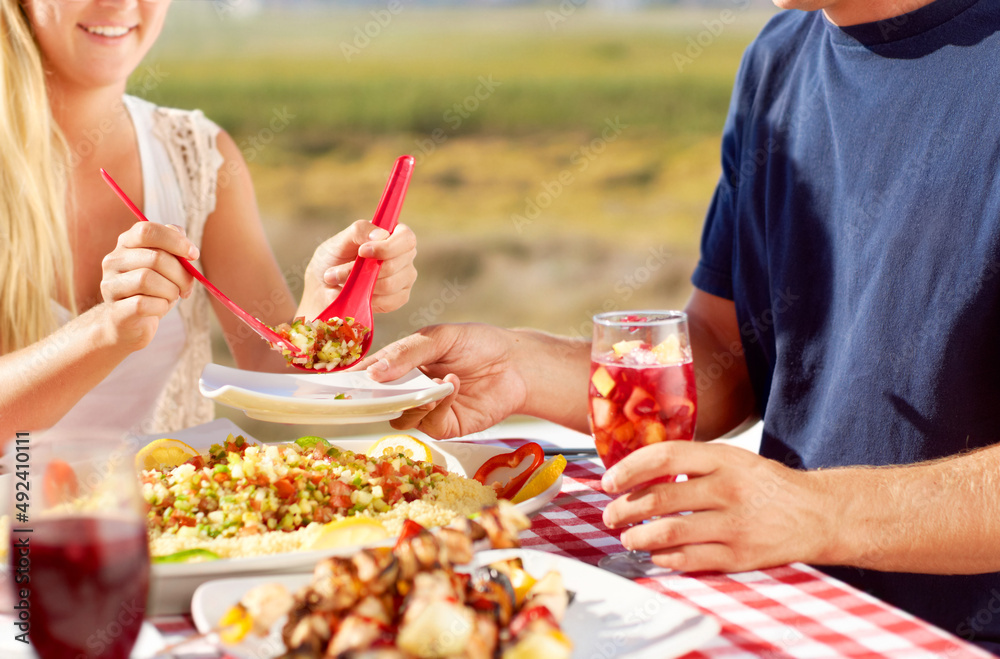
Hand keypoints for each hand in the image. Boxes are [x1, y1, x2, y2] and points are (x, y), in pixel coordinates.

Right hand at [100, 222, 196, 350]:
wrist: (129, 325)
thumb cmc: (153, 291)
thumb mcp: (166, 266)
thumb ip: (174, 248)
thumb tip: (184, 241)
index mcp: (126, 243)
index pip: (147, 230)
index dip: (175, 241)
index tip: (194, 255)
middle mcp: (113, 261)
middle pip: (155, 257)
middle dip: (181, 274)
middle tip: (187, 287)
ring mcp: (110, 285)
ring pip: (147, 279)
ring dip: (170, 290)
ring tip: (171, 297)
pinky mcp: (115, 310)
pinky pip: (142, 303)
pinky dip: (160, 306)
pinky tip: (160, 308)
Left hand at [300, 221, 416, 318]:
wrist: (324, 286)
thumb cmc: (334, 258)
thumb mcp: (340, 240)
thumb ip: (360, 231)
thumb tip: (381, 235)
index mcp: (395, 234)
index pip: (406, 238)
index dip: (387, 247)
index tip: (362, 252)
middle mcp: (405, 255)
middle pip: (398, 263)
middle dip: (365, 270)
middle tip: (338, 271)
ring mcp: (405, 278)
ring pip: (390, 284)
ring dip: (360, 284)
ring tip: (339, 281)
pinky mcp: (400, 298)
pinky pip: (388, 302)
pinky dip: (367, 298)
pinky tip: (356, 293)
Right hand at [355, 323, 527, 437]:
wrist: (517, 363)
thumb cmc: (478, 344)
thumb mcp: (439, 337)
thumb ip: (407, 352)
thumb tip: (373, 372)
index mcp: (401, 365)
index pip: (369, 375)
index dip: (352, 381)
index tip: (336, 384)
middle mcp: (409, 390)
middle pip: (379, 402)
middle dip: (378, 397)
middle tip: (381, 387)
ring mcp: (426, 411)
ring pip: (401, 417)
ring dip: (413, 400)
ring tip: (434, 381)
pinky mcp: (446, 426)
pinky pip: (430, 424)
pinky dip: (437, 406)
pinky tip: (451, 386)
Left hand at [601, 441, 831, 572]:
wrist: (818, 513)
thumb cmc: (765, 484)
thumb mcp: (732, 458)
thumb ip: (691, 463)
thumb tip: (637, 472)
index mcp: (722, 458)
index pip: (664, 457)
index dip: (629, 469)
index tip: (609, 481)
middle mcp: (728, 488)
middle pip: (661, 498)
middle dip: (625, 508)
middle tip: (609, 514)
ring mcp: (735, 524)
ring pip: (670, 532)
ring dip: (639, 536)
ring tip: (627, 537)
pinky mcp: (740, 555)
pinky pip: (690, 559)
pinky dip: (665, 558)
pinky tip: (655, 554)